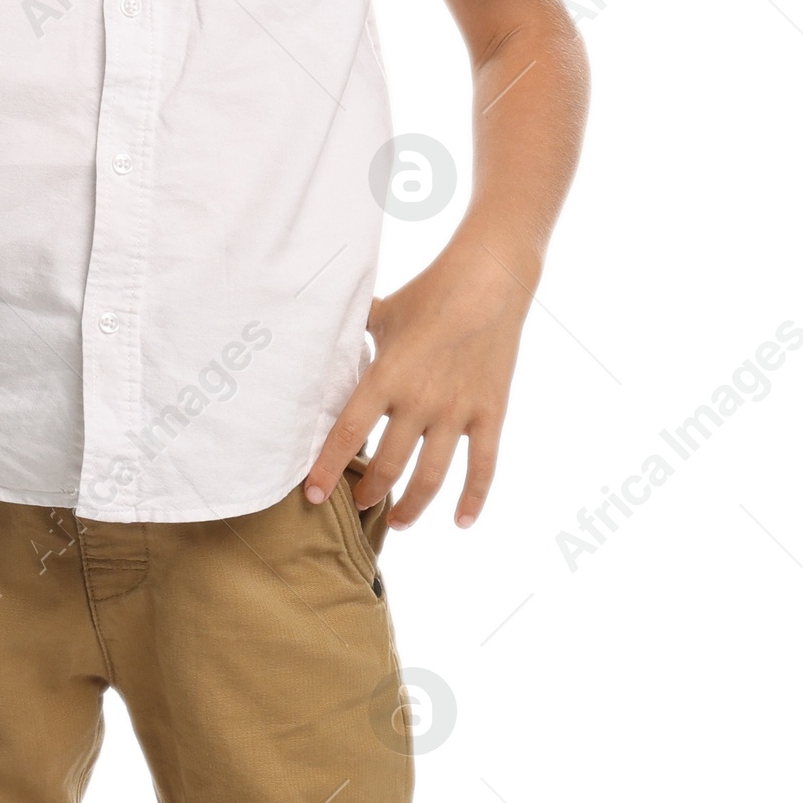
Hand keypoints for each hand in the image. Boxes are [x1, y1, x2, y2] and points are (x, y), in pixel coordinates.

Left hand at [304, 239, 530, 529]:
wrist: (490, 279)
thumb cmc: (429, 293)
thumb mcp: (381, 312)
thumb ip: (352, 333)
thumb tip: (317, 334)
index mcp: (386, 377)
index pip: (347, 435)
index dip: (327, 469)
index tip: (312, 495)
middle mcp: (420, 401)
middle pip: (388, 465)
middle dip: (369, 492)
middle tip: (359, 503)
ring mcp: (458, 411)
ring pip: (430, 477)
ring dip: (411, 506)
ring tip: (397, 522)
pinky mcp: (490, 413)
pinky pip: (483, 466)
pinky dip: (473, 498)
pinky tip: (461, 522)